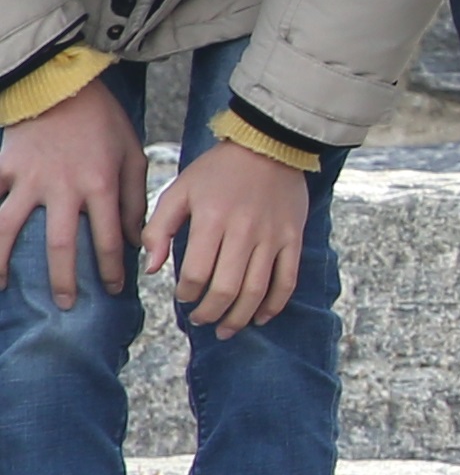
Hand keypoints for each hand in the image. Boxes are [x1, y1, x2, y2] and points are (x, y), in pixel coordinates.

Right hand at [0, 84, 140, 311]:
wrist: (65, 84)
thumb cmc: (104, 121)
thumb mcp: (132, 156)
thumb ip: (134, 200)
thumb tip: (138, 242)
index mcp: (100, 186)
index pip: (108, 241)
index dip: (111, 270)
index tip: (114, 290)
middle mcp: (63, 188)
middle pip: (59, 246)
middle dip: (63, 280)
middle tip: (67, 305)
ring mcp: (28, 178)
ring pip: (8, 229)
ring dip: (2, 262)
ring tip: (2, 286)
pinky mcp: (4, 166)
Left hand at [145, 140, 309, 335]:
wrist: (269, 145)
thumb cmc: (218, 170)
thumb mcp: (180, 190)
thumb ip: (160, 228)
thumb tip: (152, 268)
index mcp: (211, 220)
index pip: (195, 273)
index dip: (186, 294)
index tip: (182, 298)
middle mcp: (243, 232)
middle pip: (226, 288)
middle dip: (211, 313)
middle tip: (201, 321)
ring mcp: (272, 238)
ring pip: (257, 290)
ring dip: (240, 317)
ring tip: (227, 328)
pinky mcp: (293, 239)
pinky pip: (287, 280)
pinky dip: (275, 304)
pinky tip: (261, 317)